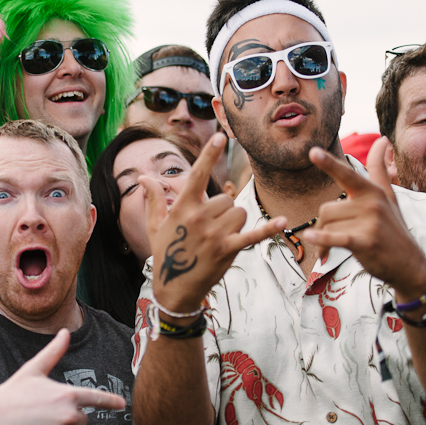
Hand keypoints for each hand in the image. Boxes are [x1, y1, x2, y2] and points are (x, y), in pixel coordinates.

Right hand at [0, 329, 124, 424]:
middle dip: (71, 415)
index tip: (122, 404)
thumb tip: (64, 332)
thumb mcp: (34, 368)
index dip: (110, 402)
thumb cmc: (13, 392)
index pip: (96, 398)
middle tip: (46, 412)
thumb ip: (54, 352)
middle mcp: (69, 415)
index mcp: (67, 394)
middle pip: (83, 418)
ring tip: (42, 424)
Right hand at [141, 133, 285, 313]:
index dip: (209, 155)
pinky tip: (283, 222)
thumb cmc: (165, 252)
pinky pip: (252, 234)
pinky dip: (268, 229)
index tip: (219, 137)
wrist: (175, 287)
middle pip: (226, 198)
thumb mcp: (155, 225)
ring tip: (221, 236)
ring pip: (239, 213)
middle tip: (211, 227)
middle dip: (224, 209)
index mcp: (181, 208)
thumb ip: (153, 198)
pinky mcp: (228, 250)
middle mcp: (198, 218)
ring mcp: (214, 234)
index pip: (197, 175)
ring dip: (236, 222)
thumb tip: (143, 177)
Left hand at [303, 138, 425, 299]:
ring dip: (322, 241)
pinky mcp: (367, 242)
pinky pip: (336, 237)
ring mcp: (371, 222)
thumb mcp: (389, 197)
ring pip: (328, 226)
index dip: (329, 163)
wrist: (409, 265)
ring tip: (329, 251)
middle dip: (322, 227)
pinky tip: (311, 237)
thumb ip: (379, 169)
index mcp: (372, 191)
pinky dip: (322, 239)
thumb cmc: (393, 229)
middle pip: (326, 210)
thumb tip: (382, 139)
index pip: (347, 174)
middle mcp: (372, 204)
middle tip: (328, 240)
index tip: (312, 151)